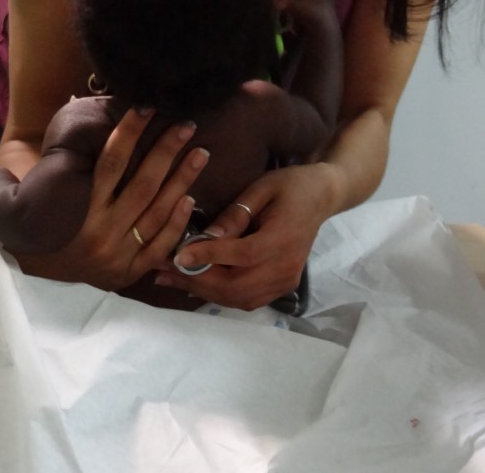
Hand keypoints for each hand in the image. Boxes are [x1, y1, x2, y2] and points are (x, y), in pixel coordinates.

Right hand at [15, 109, 209, 288]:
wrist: (34, 287)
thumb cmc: (38, 233)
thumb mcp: (24, 205)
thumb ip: (23, 181)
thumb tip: (32, 143)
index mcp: (77, 211)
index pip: (109, 164)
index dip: (129, 134)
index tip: (147, 109)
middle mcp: (100, 232)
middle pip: (142, 184)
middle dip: (167, 151)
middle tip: (186, 125)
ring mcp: (119, 254)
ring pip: (158, 211)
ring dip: (183, 179)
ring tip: (201, 151)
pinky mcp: (131, 272)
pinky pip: (162, 245)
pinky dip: (179, 221)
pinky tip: (191, 197)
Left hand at [154, 163, 337, 309]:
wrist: (322, 197)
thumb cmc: (290, 185)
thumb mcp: (261, 188)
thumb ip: (236, 214)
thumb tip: (205, 237)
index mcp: (284, 237)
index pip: (243, 254)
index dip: (209, 257)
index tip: (177, 255)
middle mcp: (287, 266)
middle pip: (237, 285)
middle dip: (197, 279)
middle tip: (162, 269)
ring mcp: (286, 281)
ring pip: (238, 298)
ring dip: (202, 291)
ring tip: (170, 278)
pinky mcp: (282, 286)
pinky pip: (246, 299)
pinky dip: (218, 295)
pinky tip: (194, 284)